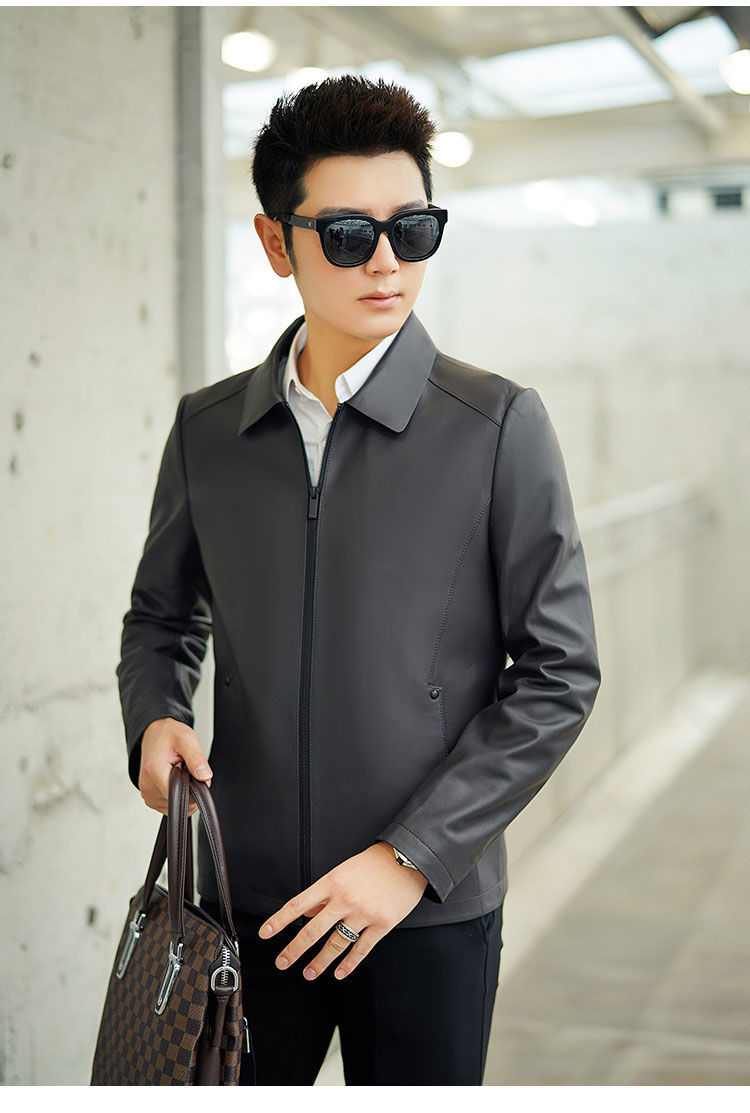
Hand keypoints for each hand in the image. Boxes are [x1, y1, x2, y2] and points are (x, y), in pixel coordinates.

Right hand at [139, 717, 211, 815]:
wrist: (155, 733)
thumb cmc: (169, 734)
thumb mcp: (187, 739)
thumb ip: (196, 759)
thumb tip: (205, 777)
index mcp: (154, 771)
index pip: (180, 796)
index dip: (194, 789)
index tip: (196, 774)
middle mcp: (147, 786)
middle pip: (178, 801)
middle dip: (189, 789)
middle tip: (187, 768)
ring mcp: (147, 794)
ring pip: (175, 805)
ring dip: (183, 792)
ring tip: (179, 771)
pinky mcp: (150, 798)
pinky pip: (169, 804)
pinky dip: (177, 794)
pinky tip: (174, 779)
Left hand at [258, 841, 427, 980]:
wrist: (407, 859)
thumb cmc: (374, 863)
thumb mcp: (343, 871)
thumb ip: (324, 894)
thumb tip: (306, 912)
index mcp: (332, 883)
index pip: (298, 905)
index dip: (279, 921)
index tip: (265, 934)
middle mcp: (345, 899)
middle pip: (312, 931)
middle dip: (294, 950)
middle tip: (282, 963)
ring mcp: (364, 913)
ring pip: (336, 944)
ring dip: (320, 962)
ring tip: (309, 973)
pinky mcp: (382, 924)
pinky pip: (361, 949)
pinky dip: (348, 963)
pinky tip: (339, 972)